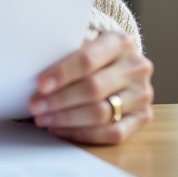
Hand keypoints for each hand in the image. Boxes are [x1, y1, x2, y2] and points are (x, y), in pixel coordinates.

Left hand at [28, 30, 153, 144]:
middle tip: (35, 106)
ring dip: (67, 119)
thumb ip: (65, 54)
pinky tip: (61, 130)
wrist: (119, 64)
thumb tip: (34, 72)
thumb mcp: (81, 44)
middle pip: (94, 89)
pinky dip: (83, 134)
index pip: (88, 60)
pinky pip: (113, 133)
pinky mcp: (143, 117)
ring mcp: (143, 94)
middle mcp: (137, 67)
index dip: (62, 74)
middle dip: (59, 100)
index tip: (40, 85)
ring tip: (44, 118)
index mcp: (120, 42)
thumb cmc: (92, 54)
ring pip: (102, 113)